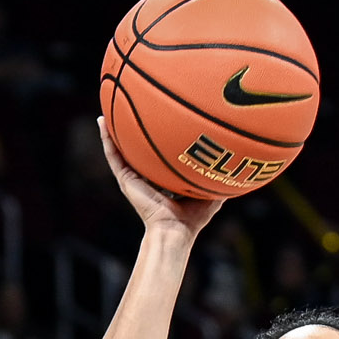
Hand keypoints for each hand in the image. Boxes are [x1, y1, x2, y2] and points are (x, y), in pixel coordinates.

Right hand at [98, 117, 221, 237]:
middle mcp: (146, 176)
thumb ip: (218, 176)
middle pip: (138, 149)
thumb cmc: (193, 218)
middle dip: (133, 130)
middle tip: (130, 107)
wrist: (174, 230)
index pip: (158, 155)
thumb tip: (237, 161)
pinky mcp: (126, 179)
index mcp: (163, 179)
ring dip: (113, 130)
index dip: (157, 140)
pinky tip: (101, 122)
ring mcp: (133, 177)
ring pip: (120, 148)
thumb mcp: (210, 192)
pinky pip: (113, 155)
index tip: (158, 120)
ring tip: (107, 108)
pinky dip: (106, 139)